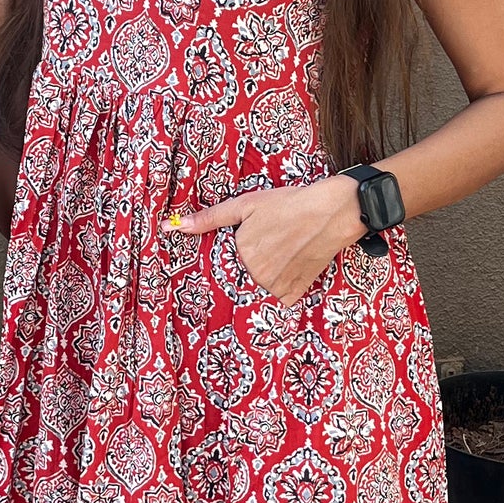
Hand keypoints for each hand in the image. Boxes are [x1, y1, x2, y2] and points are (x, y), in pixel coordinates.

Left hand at [165, 176, 365, 307]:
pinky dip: (283, 286)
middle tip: (269, 248)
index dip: (232, 256)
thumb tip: (172, 226)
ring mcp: (277, 286)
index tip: (245, 249)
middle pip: (242, 277)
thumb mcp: (245, 205)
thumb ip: (209, 218)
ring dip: (265, 278)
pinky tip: (290, 266)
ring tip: (281, 254)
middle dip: (250, 266)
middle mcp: (256, 275)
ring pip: (260, 288)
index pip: (223, 265)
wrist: (331, 212)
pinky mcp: (296, 292)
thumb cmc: (287, 204)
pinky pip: (281, 298)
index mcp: (240, 254)